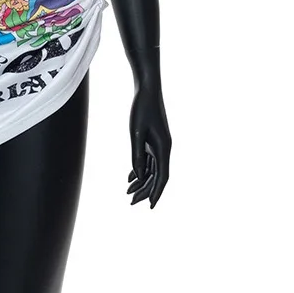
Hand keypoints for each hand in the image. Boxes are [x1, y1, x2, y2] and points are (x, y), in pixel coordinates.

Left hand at [127, 83, 170, 207]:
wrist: (147, 88)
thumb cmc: (142, 107)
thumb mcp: (136, 131)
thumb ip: (137, 154)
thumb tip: (138, 175)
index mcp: (164, 147)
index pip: (162, 176)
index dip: (156, 192)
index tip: (150, 206)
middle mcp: (164, 148)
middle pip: (157, 175)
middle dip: (145, 190)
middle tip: (132, 203)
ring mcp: (159, 144)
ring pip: (152, 168)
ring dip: (142, 181)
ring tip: (129, 193)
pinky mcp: (153, 139)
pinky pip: (149, 159)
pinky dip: (141, 169)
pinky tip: (131, 177)